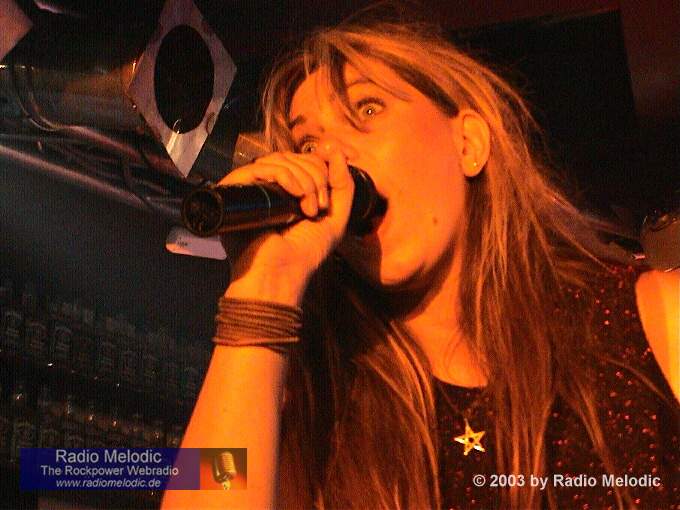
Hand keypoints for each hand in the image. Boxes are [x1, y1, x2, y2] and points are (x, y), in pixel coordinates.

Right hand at [218, 148, 354, 304]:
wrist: (280, 276)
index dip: (322, 169)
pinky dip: (286, 177)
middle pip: (294, 157)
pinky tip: (296, 199)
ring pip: (280, 159)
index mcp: (288, 192)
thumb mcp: (335, 218)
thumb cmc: (304, 254)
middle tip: (319, 208)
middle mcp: (268, 187)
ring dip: (305, 181)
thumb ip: (343, 185)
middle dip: (316, 177)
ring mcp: (252, 188)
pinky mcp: (236, 191)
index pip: (304, 161)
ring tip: (308, 210)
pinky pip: (262, 167)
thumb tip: (335, 149)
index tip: (327, 198)